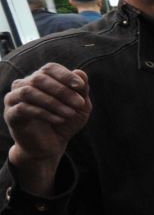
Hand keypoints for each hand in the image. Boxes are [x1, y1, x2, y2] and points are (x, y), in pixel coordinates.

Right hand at [4, 64, 89, 191]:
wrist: (50, 146)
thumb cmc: (65, 122)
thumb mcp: (79, 107)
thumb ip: (81, 90)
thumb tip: (81, 73)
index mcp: (40, 79)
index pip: (49, 68)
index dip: (65, 75)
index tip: (81, 86)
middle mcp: (23, 85)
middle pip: (39, 78)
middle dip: (62, 90)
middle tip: (79, 104)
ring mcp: (14, 99)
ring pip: (29, 92)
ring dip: (53, 102)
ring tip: (70, 113)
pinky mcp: (10, 114)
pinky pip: (23, 108)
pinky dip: (44, 113)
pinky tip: (59, 120)